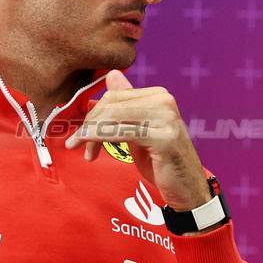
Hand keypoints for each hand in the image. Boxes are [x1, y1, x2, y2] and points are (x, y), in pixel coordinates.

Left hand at [66, 71, 210, 210]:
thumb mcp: (140, 131)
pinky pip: (123, 133)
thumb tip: (112, 74)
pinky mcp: (164, 138)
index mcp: (159, 95)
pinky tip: (90, 149)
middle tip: (76, 143)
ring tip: (80, 148)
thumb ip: (127, 106)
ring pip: (114, 117)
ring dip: (91, 133)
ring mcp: (166, 118)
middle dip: (89, 123)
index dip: (93, 113)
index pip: (114, 96)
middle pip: (112, 105)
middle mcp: (164, 101)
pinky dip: (100, 138)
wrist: (187, 188)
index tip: (80, 133)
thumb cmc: (162, 162)